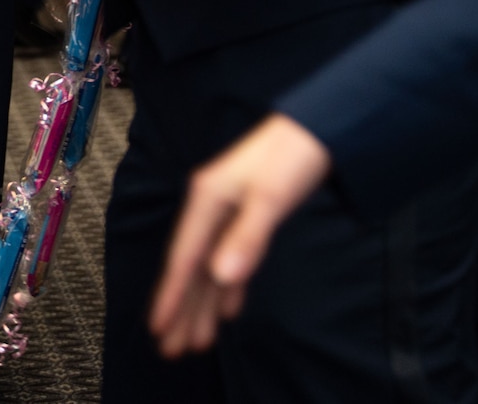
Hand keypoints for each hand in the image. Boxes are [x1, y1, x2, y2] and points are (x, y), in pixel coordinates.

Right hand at [148, 114, 332, 357]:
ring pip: (210, 268)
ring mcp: (228, 214)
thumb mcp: (270, 198)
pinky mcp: (248, 218)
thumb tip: (221, 278)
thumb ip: (246, 238)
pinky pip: (230, 261)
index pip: (184, 258)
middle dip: (182, 309)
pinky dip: (227, 288)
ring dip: (203, 304)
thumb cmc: (291, 157)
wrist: (319, 128)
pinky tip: (226, 310)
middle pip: (192, 268)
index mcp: (207, 201)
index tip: (158, 328)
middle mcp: (211, 209)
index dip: (171, 295)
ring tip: (196, 342)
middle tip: (171, 350)